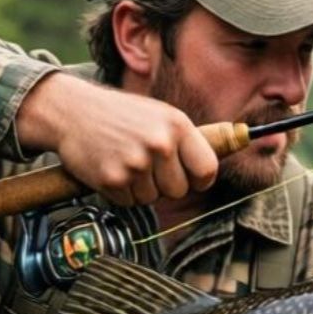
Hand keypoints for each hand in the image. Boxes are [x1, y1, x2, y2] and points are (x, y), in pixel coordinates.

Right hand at [17, 72, 217, 206]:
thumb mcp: (162, 115)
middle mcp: (159, 144)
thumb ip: (191, 138)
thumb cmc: (122, 115)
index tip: (190, 176)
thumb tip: (239, 139)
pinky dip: (122, 192)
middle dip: (166, 184)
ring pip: (154, 199)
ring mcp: (135, 164)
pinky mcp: (113, 180)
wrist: (72, 111)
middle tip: (148, 164)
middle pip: (180, 190)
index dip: (200, 179)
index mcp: (177, 126)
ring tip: (127, 161)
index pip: (208, 171)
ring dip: (142, 188)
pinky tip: (112, 167)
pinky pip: (130, 202)